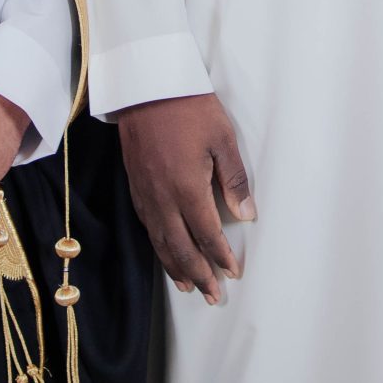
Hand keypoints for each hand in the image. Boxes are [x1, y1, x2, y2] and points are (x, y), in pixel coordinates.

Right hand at [118, 92, 253, 303]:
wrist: (145, 87)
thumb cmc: (188, 107)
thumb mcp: (222, 138)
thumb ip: (234, 179)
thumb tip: (246, 213)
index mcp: (187, 187)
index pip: (207, 234)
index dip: (220, 257)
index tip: (232, 273)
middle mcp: (163, 197)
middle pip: (181, 247)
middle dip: (198, 274)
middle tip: (212, 295)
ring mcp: (146, 193)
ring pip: (161, 242)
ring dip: (176, 267)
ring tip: (188, 286)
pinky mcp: (135, 185)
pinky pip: (148, 227)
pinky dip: (158, 248)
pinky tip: (166, 254)